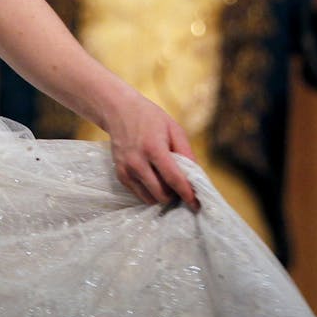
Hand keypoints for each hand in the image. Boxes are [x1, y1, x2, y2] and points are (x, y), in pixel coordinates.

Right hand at [101, 88, 199, 211]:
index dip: (187, 194)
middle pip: (161, 194)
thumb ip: (186, 152)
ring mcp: (126, 170)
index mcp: (154, 148)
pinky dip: (150, 192)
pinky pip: (139, 194)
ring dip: (162, 196)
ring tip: (167, 183)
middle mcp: (137, 162)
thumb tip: (196, 176)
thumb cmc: (150, 118)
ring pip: (150, 198)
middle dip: (175, 195)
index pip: (173, 178)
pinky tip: (154, 179)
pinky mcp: (120, 175)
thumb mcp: (173, 128)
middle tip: (181, 188)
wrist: (119, 111)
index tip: (196, 205)